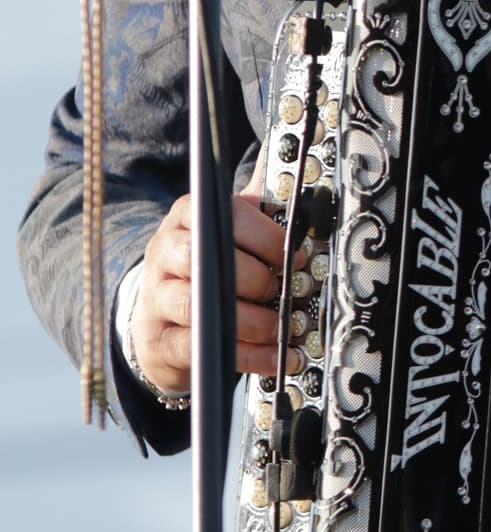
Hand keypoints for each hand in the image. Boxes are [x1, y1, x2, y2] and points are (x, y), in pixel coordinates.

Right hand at [128, 187, 292, 393]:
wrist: (160, 316)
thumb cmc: (204, 266)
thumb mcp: (225, 230)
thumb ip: (256, 205)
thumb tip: (292, 174)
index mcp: (187, 218)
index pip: (224, 215)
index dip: (264, 236)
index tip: (292, 254)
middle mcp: (166, 252)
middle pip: (207, 258)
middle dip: (255, 278)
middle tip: (282, 290)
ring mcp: (157, 296)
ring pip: (200, 305)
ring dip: (251, 320)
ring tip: (280, 326)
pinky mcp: (160, 339)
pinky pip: (203, 347)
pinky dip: (247, 355)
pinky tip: (275, 356)